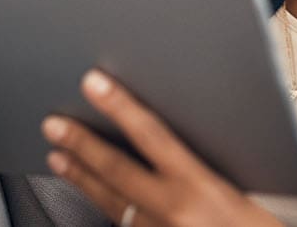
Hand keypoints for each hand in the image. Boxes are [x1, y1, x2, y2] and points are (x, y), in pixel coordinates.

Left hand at [40, 68, 282, 226]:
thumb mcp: (242, 192)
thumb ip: (205, 167)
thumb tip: (166, 139)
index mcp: (202, 188)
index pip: (151, 135)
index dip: (119, 106)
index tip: (94, 84)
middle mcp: (174, 212)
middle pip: (117, 170)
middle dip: (81, 145)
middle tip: (53, 124)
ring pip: (111, 203)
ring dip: (82, 179)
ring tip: (58, 158)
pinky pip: (123, 225)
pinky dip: (106, 208)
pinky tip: (93, 196)